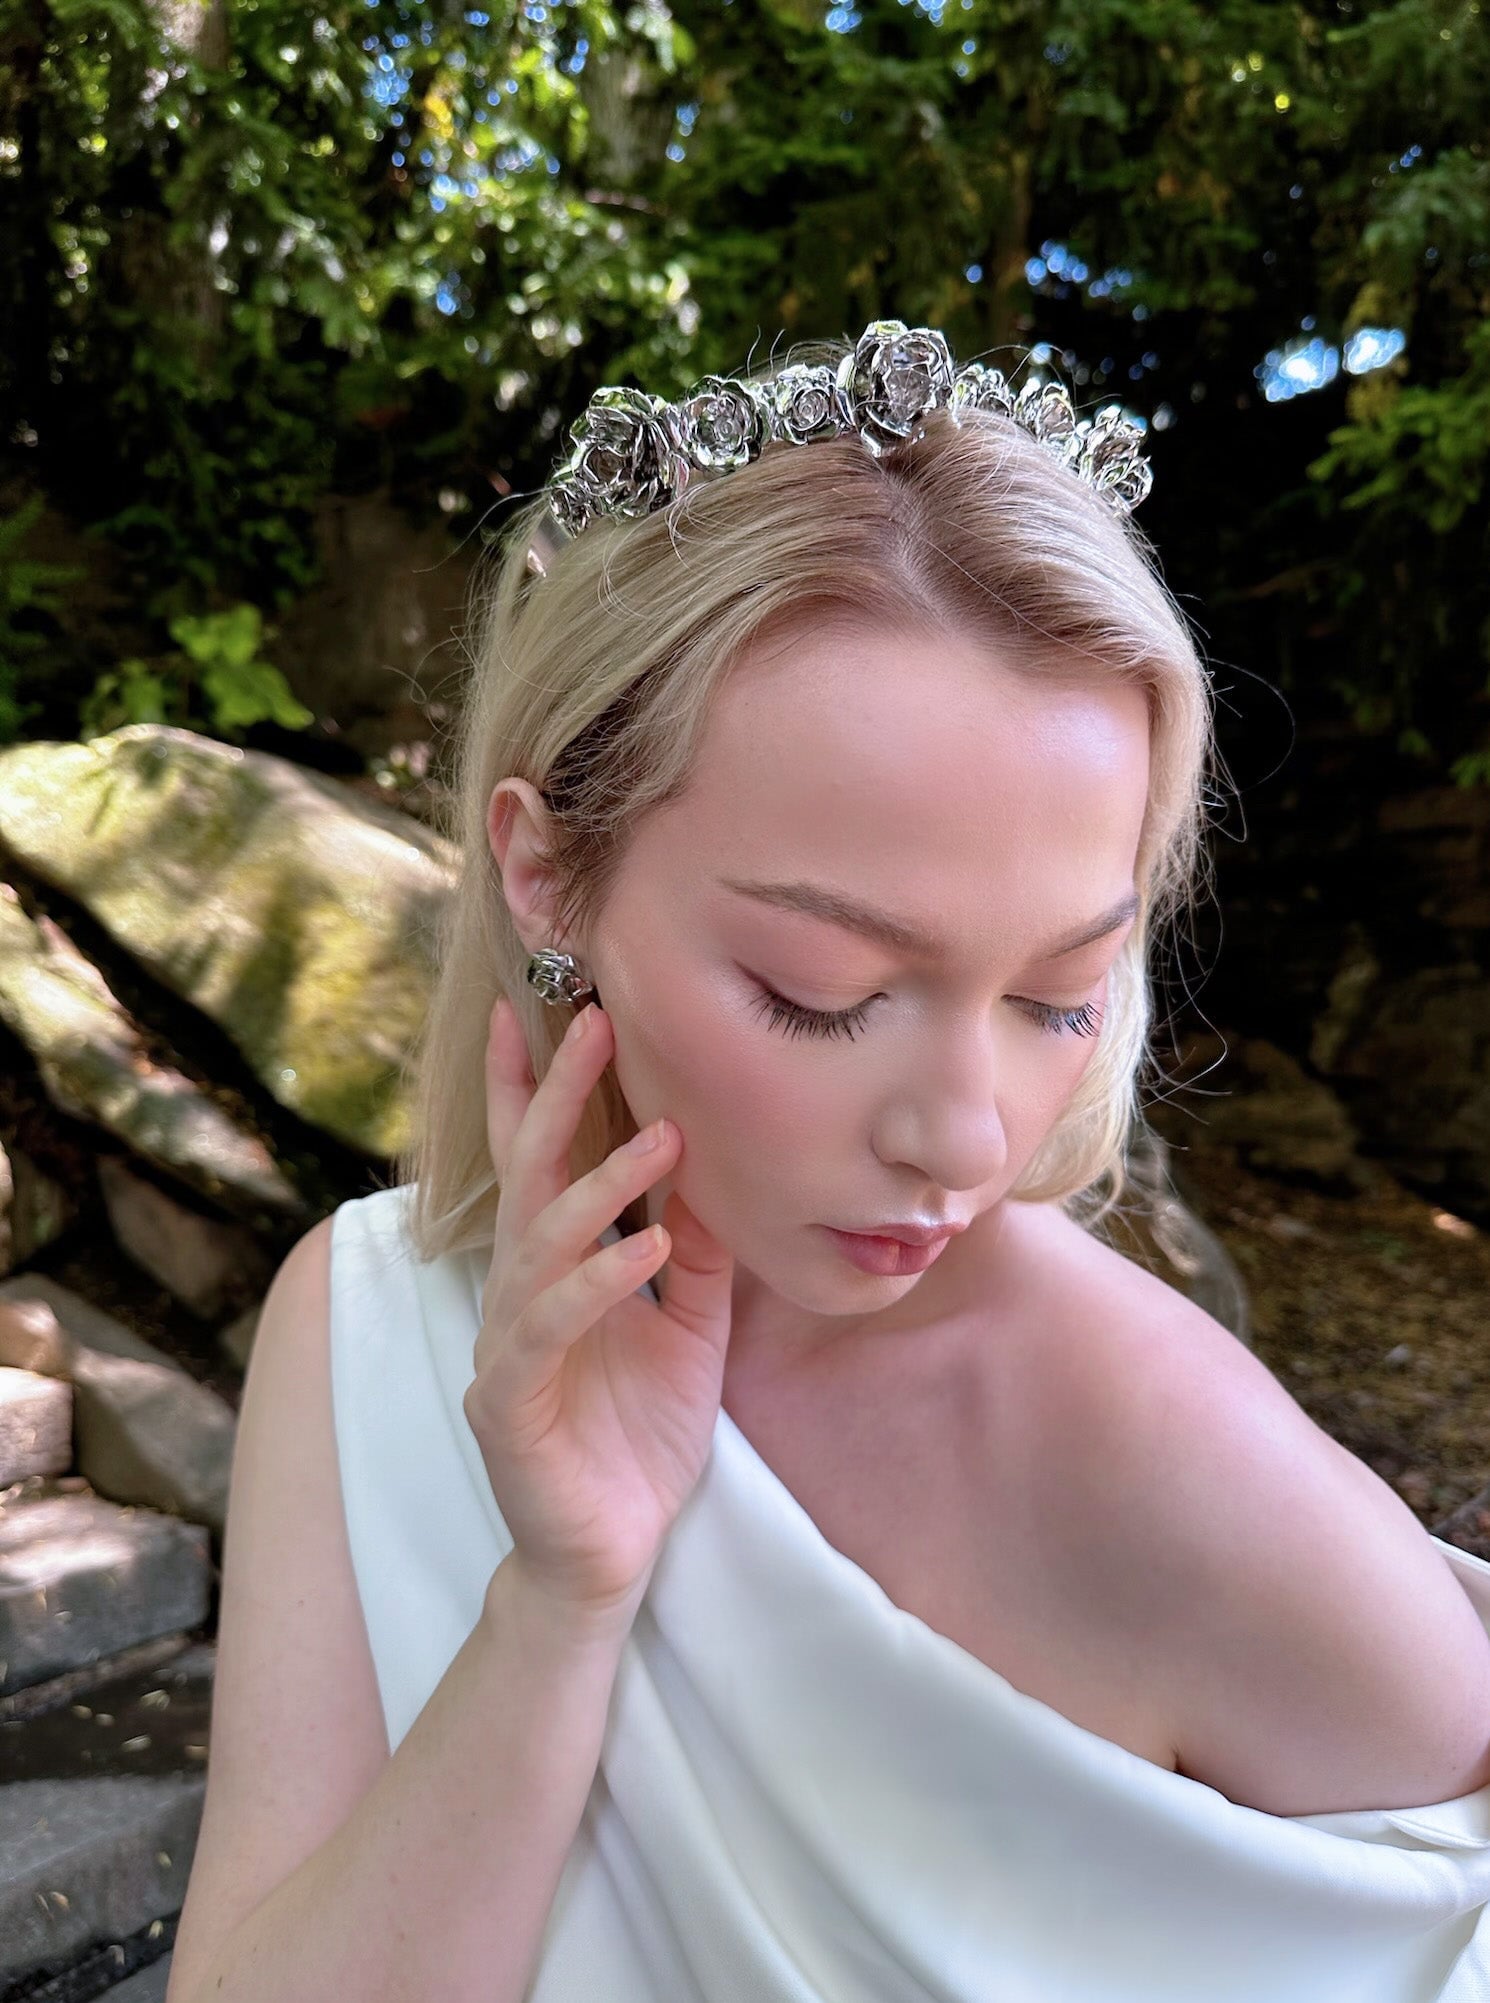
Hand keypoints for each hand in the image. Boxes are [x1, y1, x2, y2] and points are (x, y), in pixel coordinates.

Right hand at [463, 994, 734, 1625]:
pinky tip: (641, 1251)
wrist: (606, 1555)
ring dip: (601, 1183)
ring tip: (661, 1136)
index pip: (539, 1160)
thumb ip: (691, 1255)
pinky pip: (550, 1327)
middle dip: (557, 1094)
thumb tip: (707, 1173)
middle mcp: (519, 1292)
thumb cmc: (638, 1439)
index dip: (532, 1085)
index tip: (551, 1008)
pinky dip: (597, 1283)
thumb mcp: (689, 1331)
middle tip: (597, 1024)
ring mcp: (508, 1344)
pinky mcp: (510, 1401)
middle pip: (530, 1174)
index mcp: (554, 1270)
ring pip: (540, 1241)